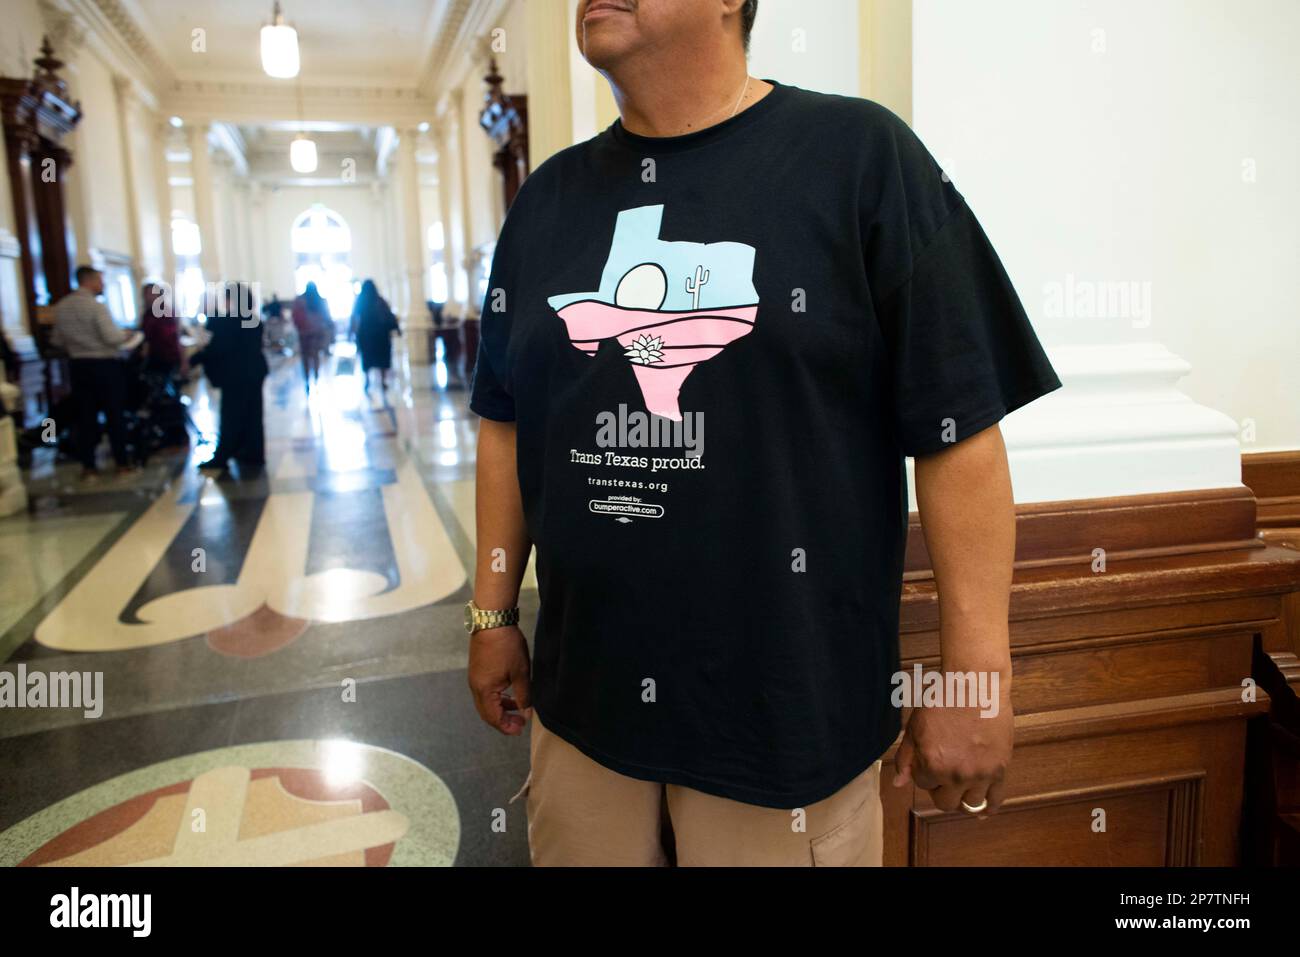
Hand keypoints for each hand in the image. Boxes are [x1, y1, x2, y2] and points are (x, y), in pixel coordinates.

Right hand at [467, 625, 531, 734]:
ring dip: (500, 709)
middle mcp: (475, 687)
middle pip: (487, 713)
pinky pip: (485, 692)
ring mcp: (474, 678)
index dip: (507, 727)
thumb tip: (527, 714)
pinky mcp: (477, 670)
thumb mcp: (521, 673)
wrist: (492, 621)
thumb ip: (524, 696)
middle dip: (503, 721)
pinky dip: (497, 698)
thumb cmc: (507, 646)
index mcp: (485, 690)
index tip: (521, 729)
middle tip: (520, 724)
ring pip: (485, 703)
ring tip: (518, 709)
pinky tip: (509, 694)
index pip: (494, 718)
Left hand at [892, 684, 1012, 814]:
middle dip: (941, 790)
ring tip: (962, 783)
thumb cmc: (941, 700)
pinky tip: (983, 807)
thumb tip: (899, 784)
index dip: (924, 772)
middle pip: (945, 803)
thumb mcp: (914, 726)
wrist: (974, 683)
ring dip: (962, 796)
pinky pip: (995, 800)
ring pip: (969, 805)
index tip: (930, 759)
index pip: (922, 784)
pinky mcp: (1000, 769)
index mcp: (932, 764)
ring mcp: (980, 774)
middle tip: (944, 775)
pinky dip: (989, 808)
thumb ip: (905, 758)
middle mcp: (956, 774)